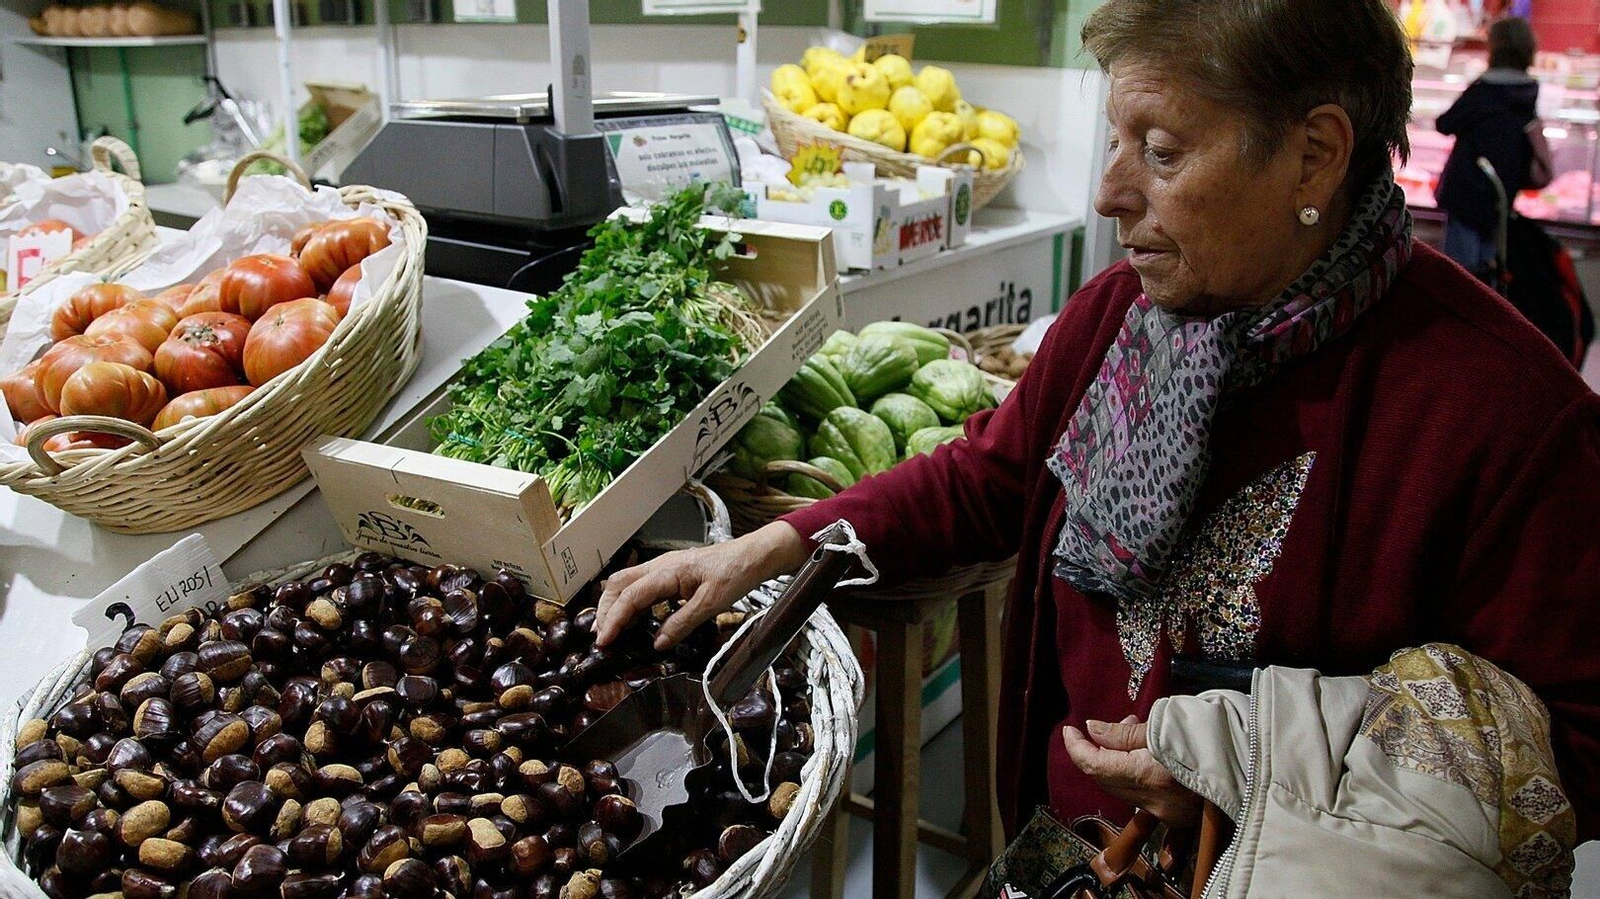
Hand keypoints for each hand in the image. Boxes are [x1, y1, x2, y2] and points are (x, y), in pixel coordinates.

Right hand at [595, 522, 811, 650]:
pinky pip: (640, 584)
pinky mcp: (671, 571)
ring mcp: (664, 566)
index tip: (603, 641)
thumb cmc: (736, 573)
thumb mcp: (712, 603)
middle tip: (601, 638)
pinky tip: (631, 616)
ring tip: (609, 629)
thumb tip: (657, 644)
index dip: (613, 620)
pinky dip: (628, 600)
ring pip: (626, 582)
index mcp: (667, 572)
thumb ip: (682, 623)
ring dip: (614, 604)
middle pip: (618, 584)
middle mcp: (660, 566)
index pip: (630, 596)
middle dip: (605, 610)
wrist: (753, 555)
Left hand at [1062, 715, 1201, 825]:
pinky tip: (1148, 752)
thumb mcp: (1165, 724)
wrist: (1258, 758)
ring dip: (1118, 760)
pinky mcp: (1180, 814)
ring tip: (1136, 730)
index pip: (1094, 765)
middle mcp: (1154, 800)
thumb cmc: (1213, 734)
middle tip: (1115, 724)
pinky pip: (1143, 796)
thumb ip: (1124, 733)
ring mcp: (1168, 812)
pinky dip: (1135, 774)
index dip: (1076, 747)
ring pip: (1124, 788)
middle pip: (1107, 778)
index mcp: (1148, 775)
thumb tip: (1091, 729)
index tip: (1068, 730)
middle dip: (1100, 750)